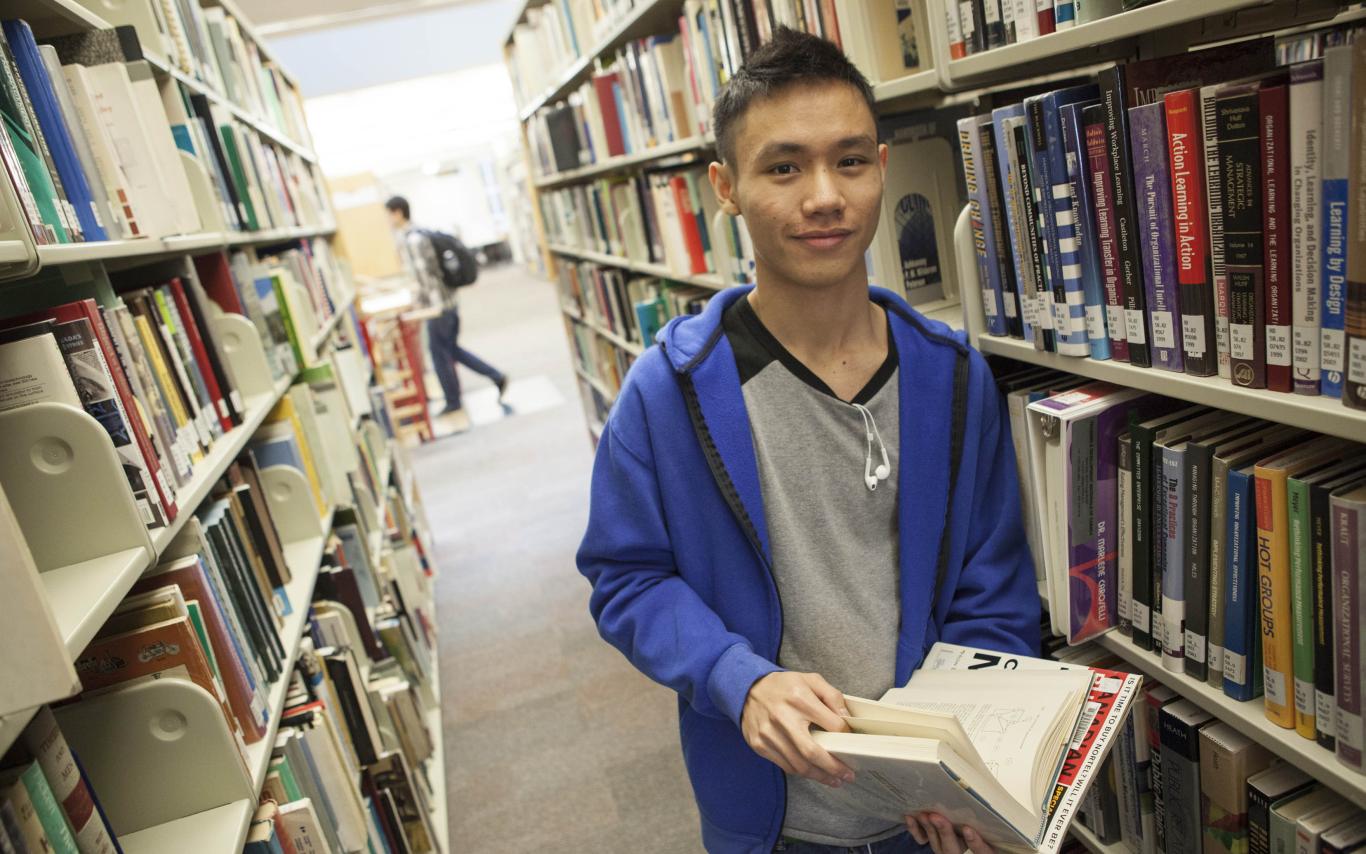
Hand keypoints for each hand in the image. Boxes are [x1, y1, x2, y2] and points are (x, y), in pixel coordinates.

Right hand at [740, 671, 853, 787]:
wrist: (746, 688)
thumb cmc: (783, 686)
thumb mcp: (810, 680)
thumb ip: (832, 695)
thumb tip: (847, 718)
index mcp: (799, 698)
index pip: (831, 725)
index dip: (846, 737)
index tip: (852, 743)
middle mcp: (783, 718)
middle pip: (812, 753)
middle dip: (834, 768)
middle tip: (848, 775)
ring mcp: (769, 734)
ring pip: (799, 765)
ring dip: (820, 776)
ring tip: (834, 780)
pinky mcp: (759, 745)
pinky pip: (785, 766)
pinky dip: (802, 773)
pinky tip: (814, 773)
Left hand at [906, 812, 994, 853]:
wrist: (960, 822)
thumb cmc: (976, 817)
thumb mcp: (982, 821)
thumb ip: (980, 817)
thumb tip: (985, 802)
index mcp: (979, 846)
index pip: (982, 851)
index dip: (976, 843)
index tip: (967, 829)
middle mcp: (960, 848)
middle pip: (953, 848)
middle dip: (944, 832)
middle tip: (935, 816)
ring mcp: (945, 846)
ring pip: (936, 843)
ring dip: (928, 828)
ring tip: (923, 814)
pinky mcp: (933, 840)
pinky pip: (922, 840)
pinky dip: (915, 829)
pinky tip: (910, 817)